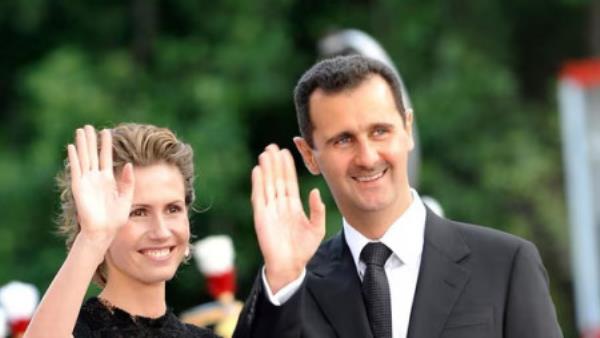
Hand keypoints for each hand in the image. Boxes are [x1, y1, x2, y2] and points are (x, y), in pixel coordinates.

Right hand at [68, 126, 133, 248]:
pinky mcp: (79, 187)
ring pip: (84, 158)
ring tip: (80, 130)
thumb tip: (129, 164)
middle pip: (93, 154)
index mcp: (108, 180)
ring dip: (82, 144)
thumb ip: (128, 181)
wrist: (104, 231)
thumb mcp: (126, 197)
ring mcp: (87, 181)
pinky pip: (76, 170)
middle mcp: (96, 178)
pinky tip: (72, 147)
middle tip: (89, 126)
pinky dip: (75, 158)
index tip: (106, 132)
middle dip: (91, 140)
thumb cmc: (115, 218)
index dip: (106, 145)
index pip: (107, 157)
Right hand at [251, 144, 325, 292]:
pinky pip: (259, 197)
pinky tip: (258, 171)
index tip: (287, 152)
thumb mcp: (317, 228)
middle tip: (273, 146)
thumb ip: (317, 210)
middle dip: (275, 163)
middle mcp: (280, 205)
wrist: (290, 266)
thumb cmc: (303, 249)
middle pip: (277, 179)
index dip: (288, 167)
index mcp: (293, 206)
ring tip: (265, 153)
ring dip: (266, 169)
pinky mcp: (261, 217)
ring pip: (268, 184)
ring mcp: (270, 210)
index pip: (289, 182)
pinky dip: (258, 184)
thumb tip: (316, 191)